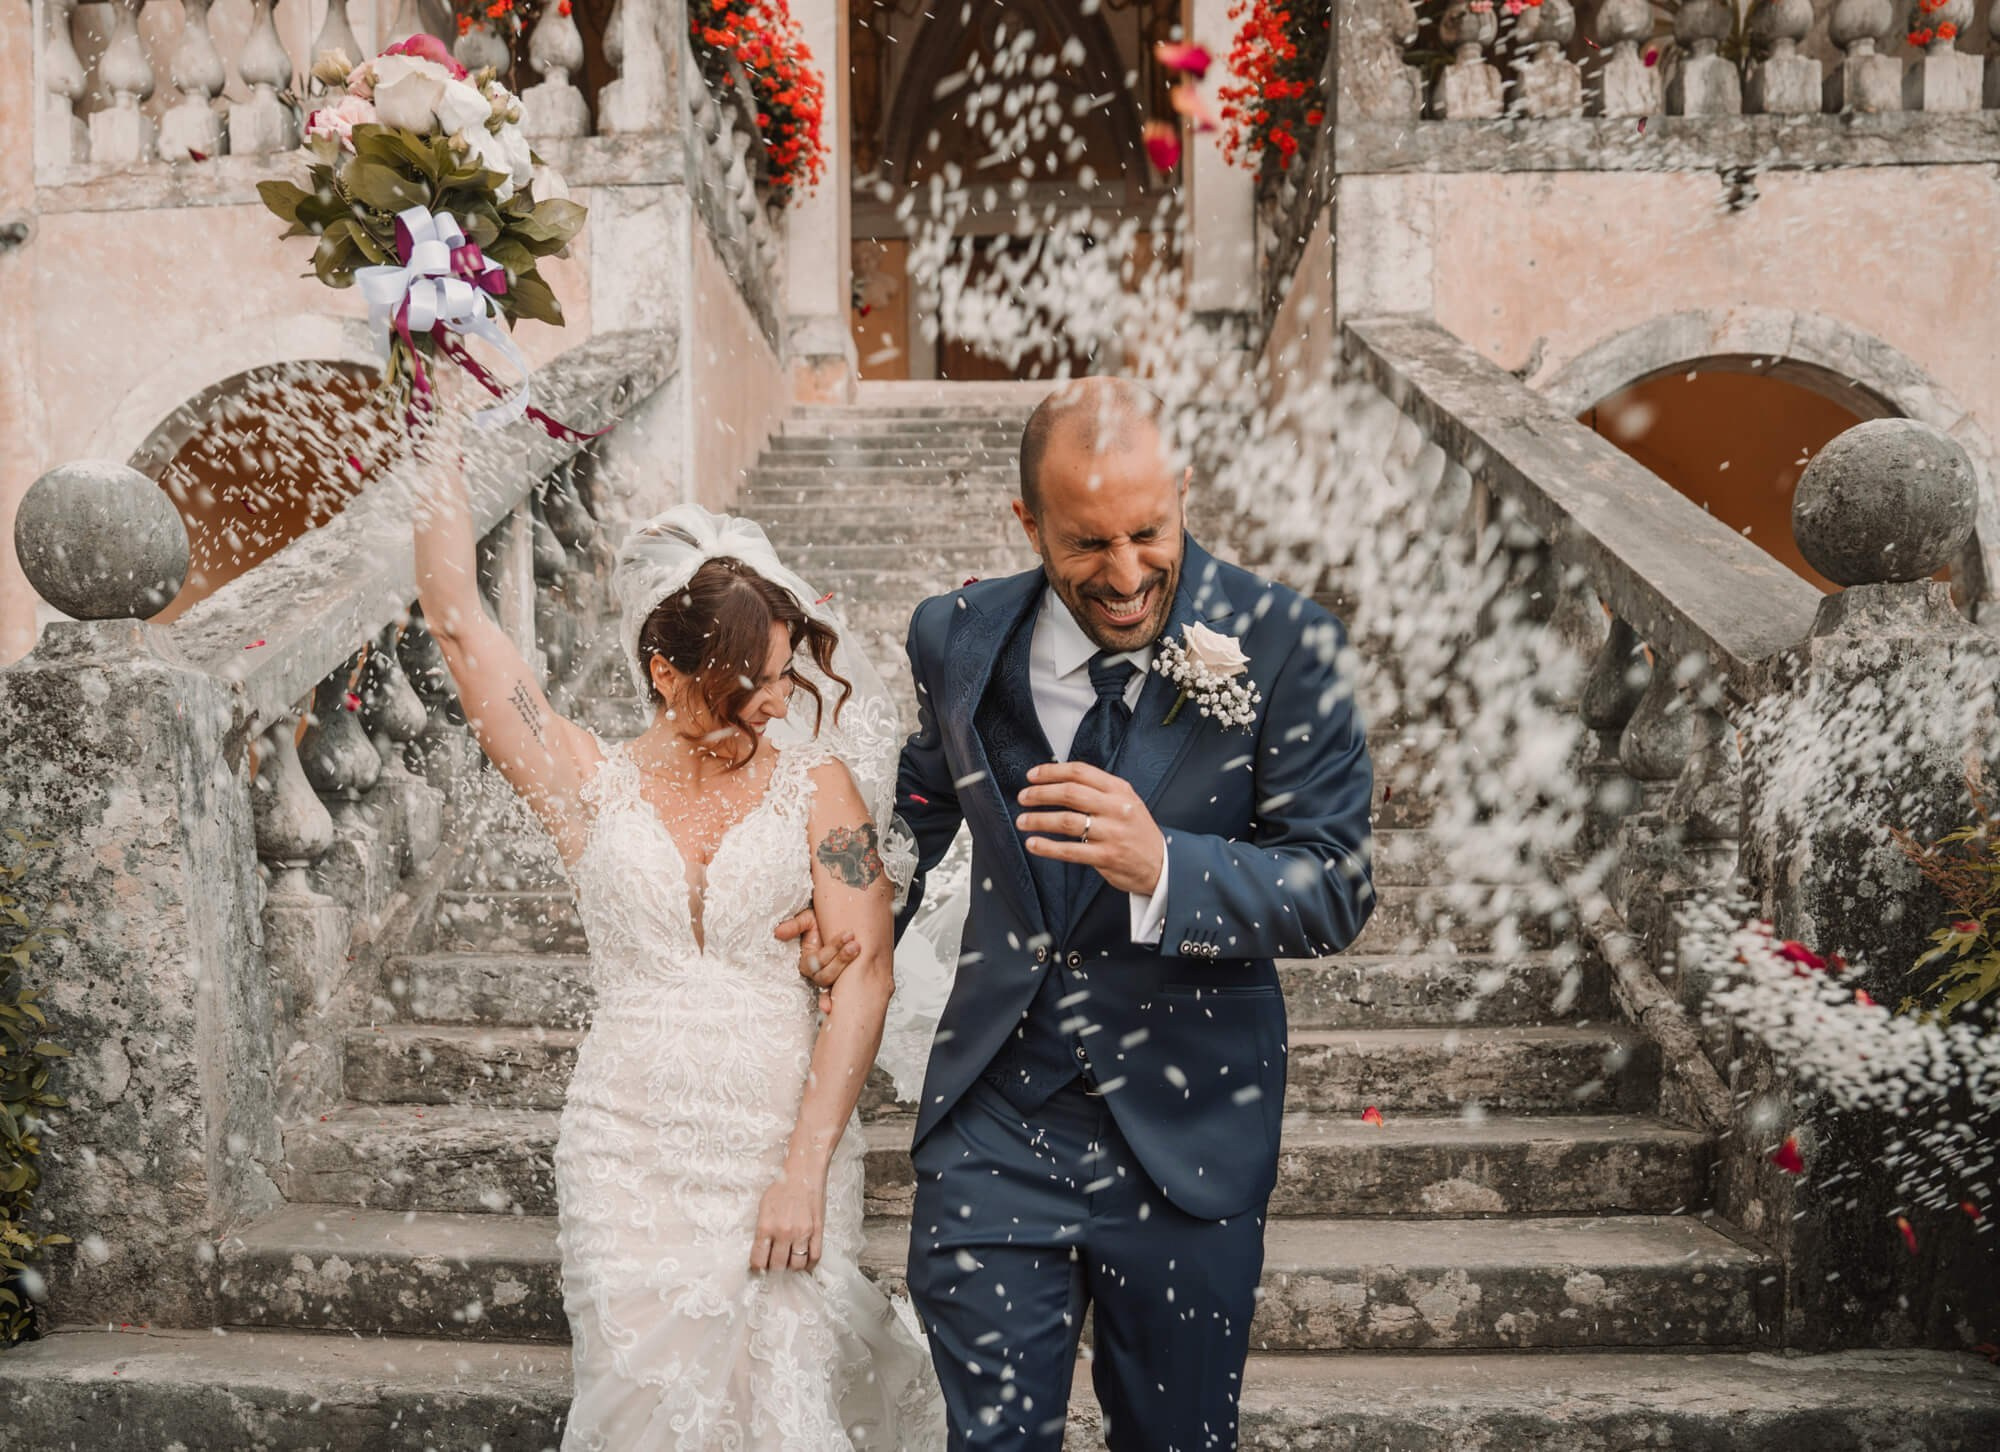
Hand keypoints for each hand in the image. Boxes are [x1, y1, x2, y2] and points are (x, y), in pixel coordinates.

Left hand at [749, 1170, 824, 1272]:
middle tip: (774, 1265)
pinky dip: (809, 1265)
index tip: (759, 1268)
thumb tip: (760, 1249)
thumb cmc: (782, 1187)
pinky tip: (804, 1263)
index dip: (757, 1268)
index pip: (758, 1260)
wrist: (803, 1173)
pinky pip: (815, 1257)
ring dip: (791, 1267)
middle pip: (777, 1266)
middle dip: (774, 1269)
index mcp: (766, 1226)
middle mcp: (784, 1233)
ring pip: (796, 1265)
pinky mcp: (817, 1231)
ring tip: (788, 1262)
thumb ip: (761, 1230)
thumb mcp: (763, 1207)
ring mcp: (802, 1233)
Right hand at [775, 907, 858, 1012]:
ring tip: (859, 948)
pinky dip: (842, 997)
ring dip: (847, 967)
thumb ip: (795, 926)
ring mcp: (830, 979)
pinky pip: (841, 992)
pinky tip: (852, 998)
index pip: (817, 961)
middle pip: (826, 975)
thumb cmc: (819, 921)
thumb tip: (778, 932)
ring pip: (835, 982)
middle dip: (842, 959)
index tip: (849, 934)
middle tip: (856, 944)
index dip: (832, 949)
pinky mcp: (842, 982)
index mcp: (807, 961)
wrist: (836, 921)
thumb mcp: (807, 920)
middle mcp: (817, 973)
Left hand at [1016, 761, 1166, 895]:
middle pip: (1070, 793)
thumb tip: (1058, 781)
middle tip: (1023, 797)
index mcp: (1119, 790)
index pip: (1080, 772)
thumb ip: (1098, 790)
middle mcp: (1116, 808)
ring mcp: (1112, 833)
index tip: (1032, 776)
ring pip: (1067, 821)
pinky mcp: (1107, 856)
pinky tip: (1034, 844)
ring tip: (1022, 821)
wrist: (1162, 863)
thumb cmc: (1136, 831)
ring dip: (1039, 820)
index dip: (1051, 772)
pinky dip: (1047, 847)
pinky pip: (1070, 850)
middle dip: (1040, 794)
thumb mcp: (1125, 801)